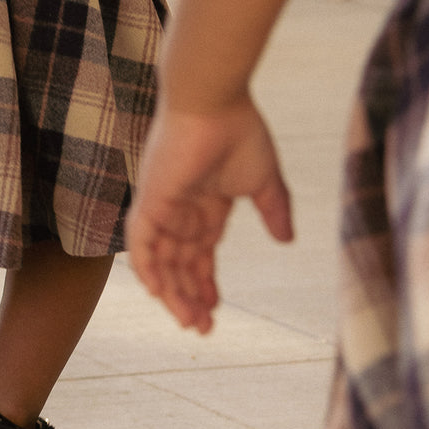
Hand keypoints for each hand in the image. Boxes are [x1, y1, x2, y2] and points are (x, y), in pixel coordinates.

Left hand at [125, 97, 292, 333]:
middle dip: (190, 296)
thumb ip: (274, 210)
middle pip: (180, 263)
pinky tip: (159, 294)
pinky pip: (141, 241)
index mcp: (207, 203)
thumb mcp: (264, 180)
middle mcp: (181, 207)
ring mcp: (164, 204)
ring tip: (189, 322)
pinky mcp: (151, 198)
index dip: (206, 283)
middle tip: (202, 328)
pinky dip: (147, 267)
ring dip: (173, 292)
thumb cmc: (239, 131)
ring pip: (162, 259)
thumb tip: (287, 240)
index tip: (215, 312)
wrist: (215, 100)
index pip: (202, 253)